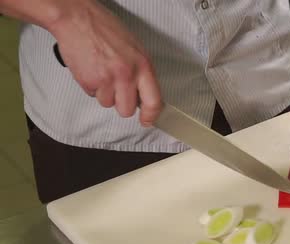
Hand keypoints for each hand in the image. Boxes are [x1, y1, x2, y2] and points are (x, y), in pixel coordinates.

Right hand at [48, 0, 160, 125]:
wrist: (77, 18)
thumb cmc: (105, 29)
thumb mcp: (135, 48)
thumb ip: (141, 72)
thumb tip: (144, 94)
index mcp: (143, 65)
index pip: (154, 100)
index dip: (151, 115)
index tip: (147, 121)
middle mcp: (127, 75)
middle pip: (127, 110)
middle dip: (121, 103)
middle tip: (116, 89)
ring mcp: (107, 79)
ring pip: (107, 104)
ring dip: (104, 93)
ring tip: (101, 72)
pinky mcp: (89, 81)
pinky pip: (92, 95)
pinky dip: (91, 86)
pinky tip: (91, 69)